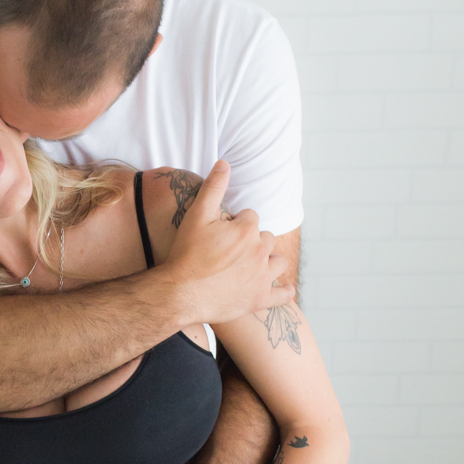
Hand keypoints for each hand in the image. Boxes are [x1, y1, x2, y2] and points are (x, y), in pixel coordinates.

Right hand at [163, 160, 293, 325]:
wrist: (179, 293)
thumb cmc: (186, 254)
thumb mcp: (196, 216)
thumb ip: (213, 188)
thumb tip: (224, 163)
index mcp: (247, 230)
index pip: (250, 218)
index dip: (235, 224)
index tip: (221, 235)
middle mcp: (260, 252)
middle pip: (266, 238)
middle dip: (253, 242)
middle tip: (232, 252)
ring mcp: (262, 277)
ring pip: (278, 261)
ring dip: (269, 261)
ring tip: (252, 266)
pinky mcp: (259, 300)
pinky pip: (283, 294)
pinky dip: (284, 291)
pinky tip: (281, 289)